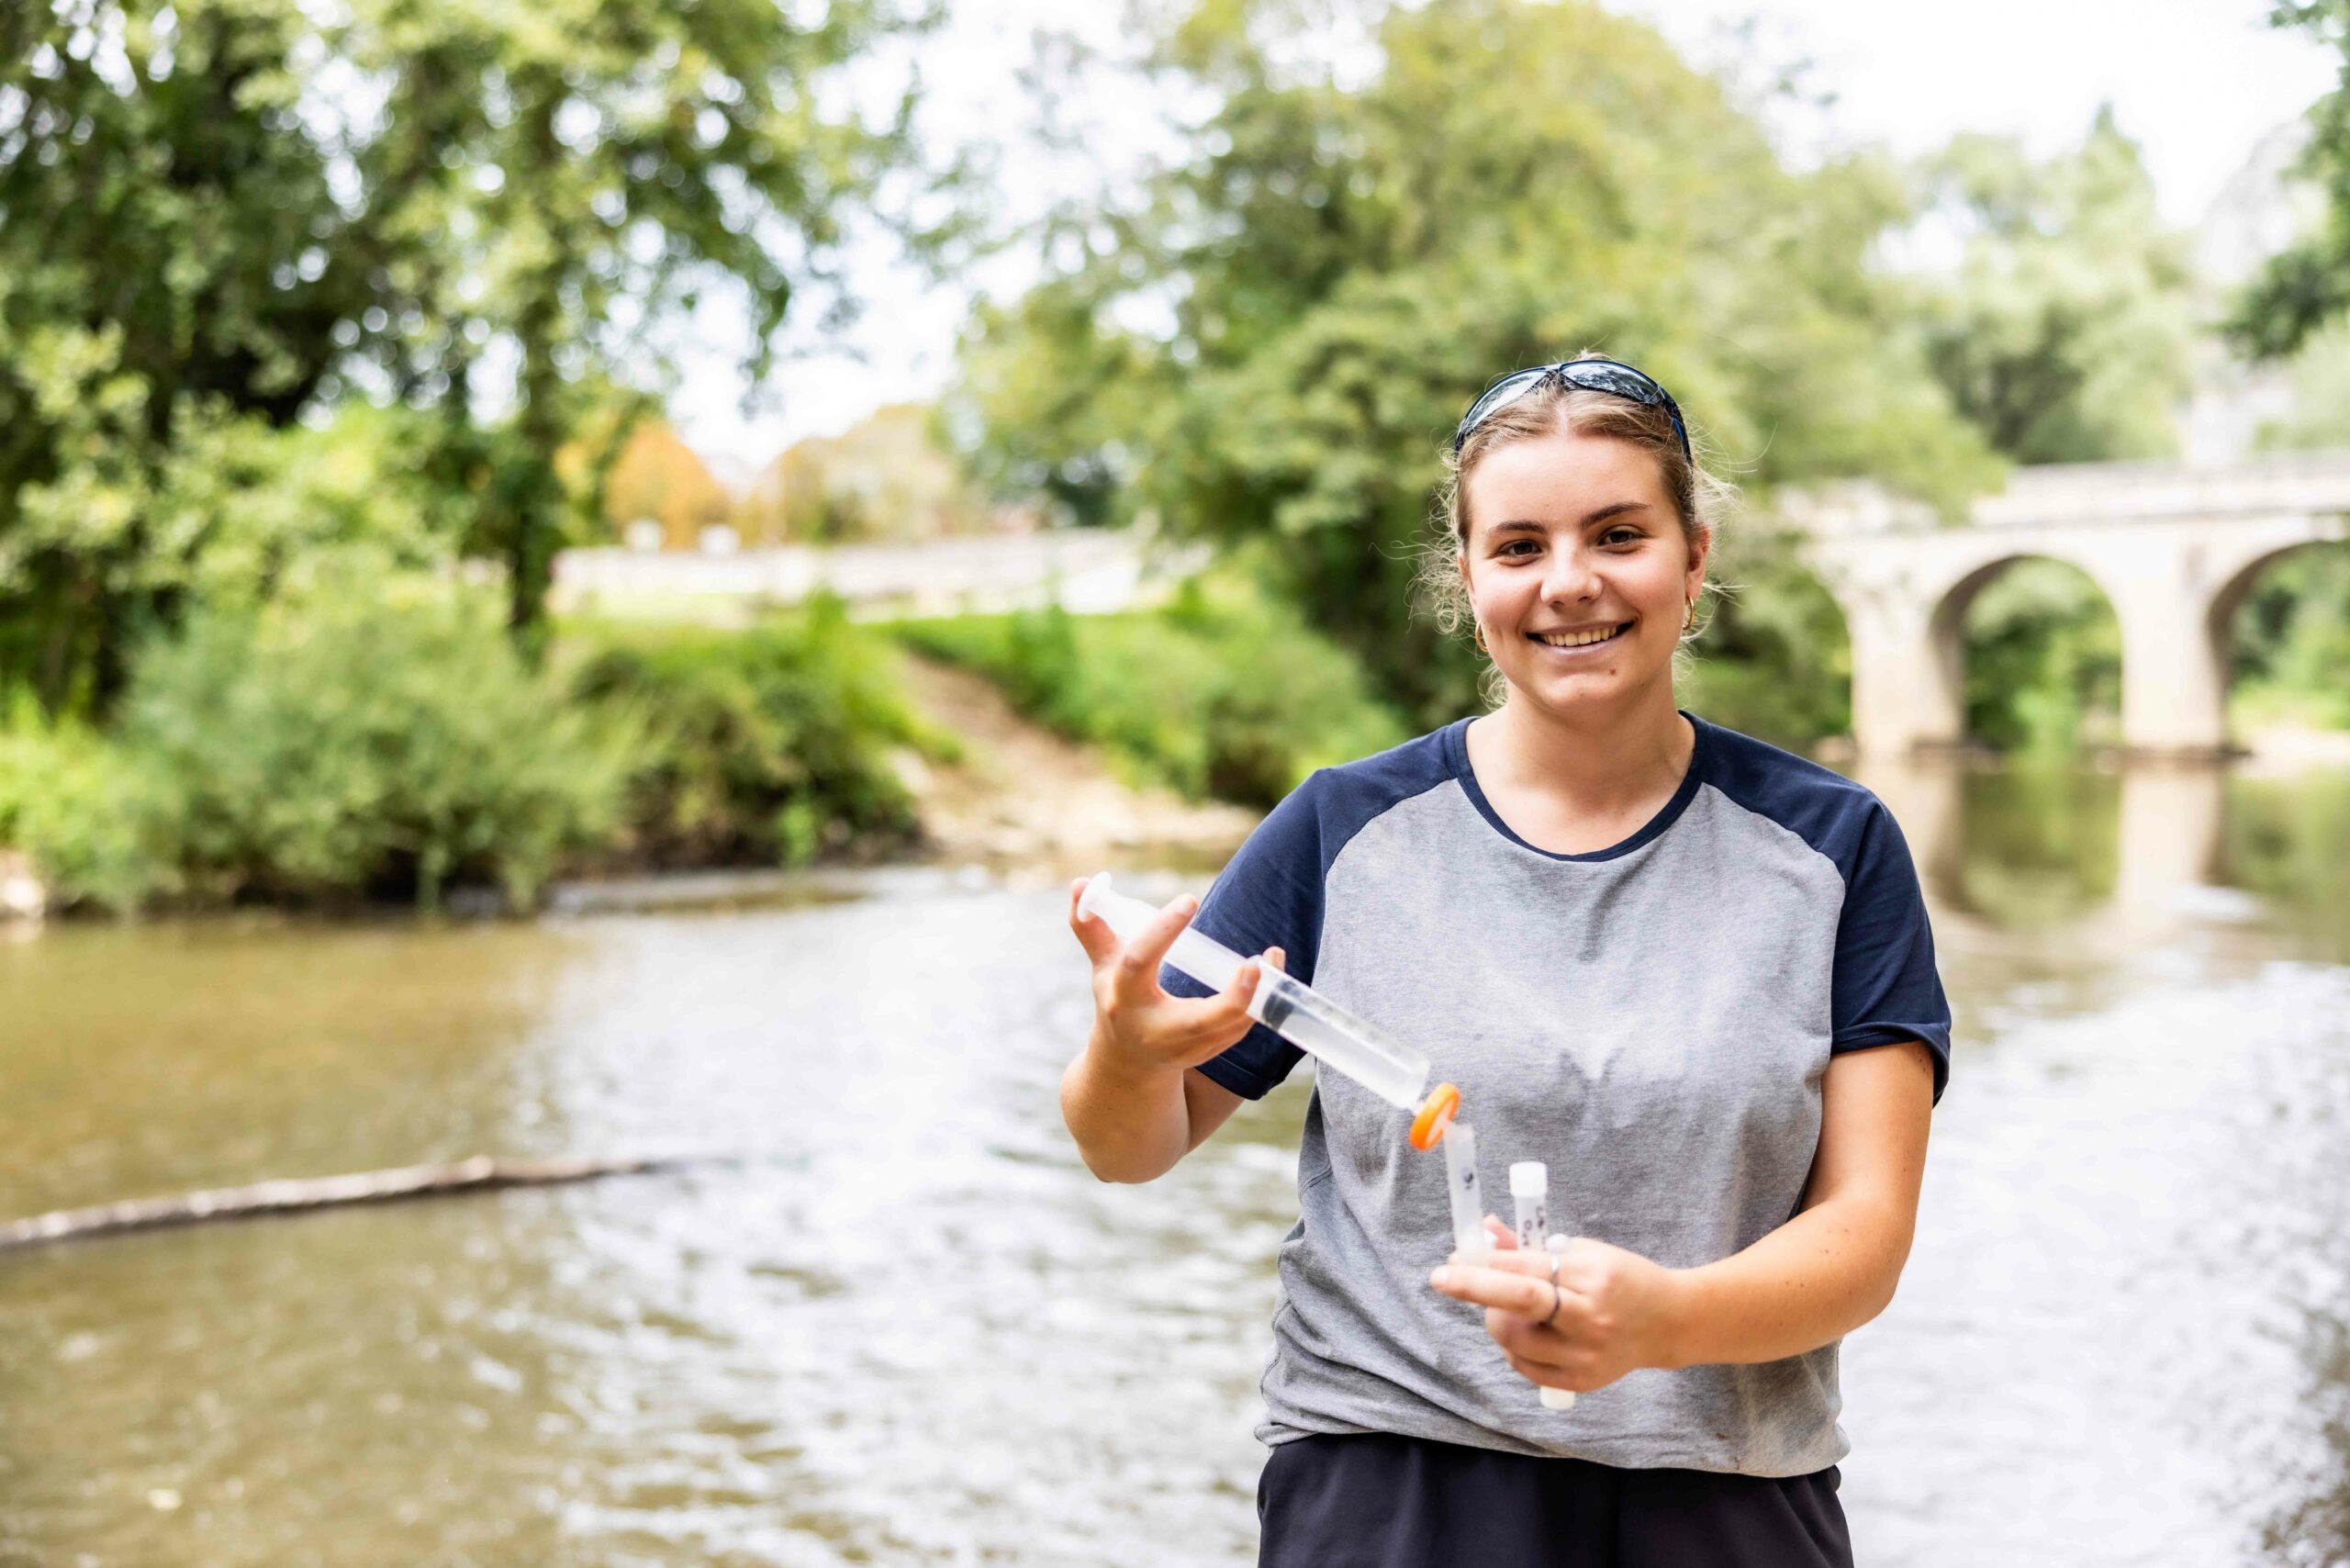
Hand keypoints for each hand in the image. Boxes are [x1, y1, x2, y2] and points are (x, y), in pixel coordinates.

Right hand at [1067, 878, 1284, 1077]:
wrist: (1126, 1059)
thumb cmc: (1117, 998)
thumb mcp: (1102, 965)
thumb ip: (1091, 927)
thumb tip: (1080, 884)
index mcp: (1122, 996)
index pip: (1139, 962)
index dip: (1163, 931)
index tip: (1191, 899)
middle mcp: (1151, 1028)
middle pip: (1196, 1021)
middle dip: (1232, 996)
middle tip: (1255, 963)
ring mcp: (1180, 1048)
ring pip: (1226, 1029)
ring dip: (1256, 997)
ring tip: (1273, 957)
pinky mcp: (1203, 1055)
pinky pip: (1235, 1032)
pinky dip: (1256, 1007)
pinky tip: (1269, 978)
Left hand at [1428, 1230, 1687, 1395]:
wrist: (1668, 1323)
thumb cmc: (1622, 1278)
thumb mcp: (1583, 1251)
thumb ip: (1531, 1248)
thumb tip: (1483, 1234)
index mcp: (1594, 1277)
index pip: (1526, 1270)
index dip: (1483, 1263)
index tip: (1452, 1257)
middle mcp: (1591, 1319)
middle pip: (1519, 1305)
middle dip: (1473, 1288)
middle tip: (1442, 1278)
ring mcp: (1586, 1356)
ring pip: (1514, 1340)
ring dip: (1495, 1319)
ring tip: (1505, 1307)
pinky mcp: (1582, 1381)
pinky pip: (1525, 1366)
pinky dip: (1513, 1346)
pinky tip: (1525, 1330)